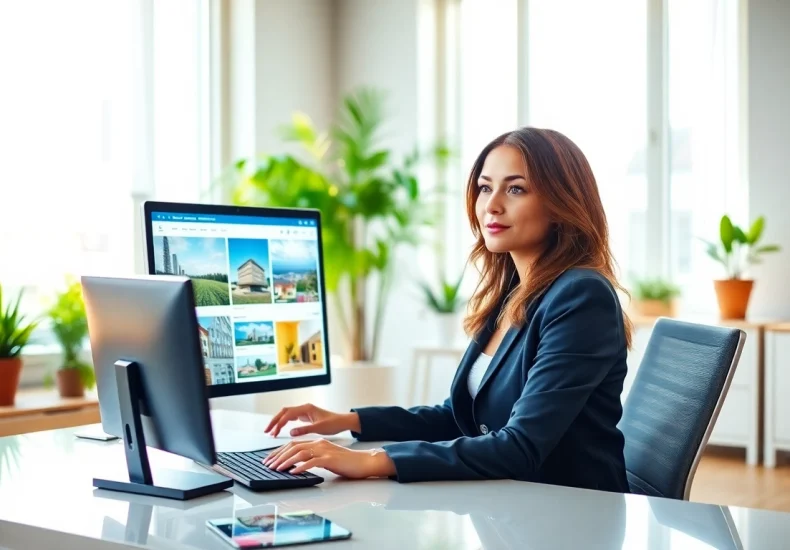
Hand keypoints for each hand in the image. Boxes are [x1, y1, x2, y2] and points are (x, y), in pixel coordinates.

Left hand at [262, 439, 395, 478]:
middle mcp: (319, 444)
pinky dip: (301, 467)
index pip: (294, 444)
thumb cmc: (346, 463)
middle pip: (294, 447)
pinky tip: (293, 472)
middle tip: (268, 465)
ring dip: (286, 461)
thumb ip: (312, 459)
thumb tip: (296, 466)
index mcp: (317, 442)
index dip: (279, 451)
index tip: (270, 459)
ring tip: (277, 469)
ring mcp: (324, 450)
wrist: (363, 462)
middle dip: (278, 456)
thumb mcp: (326, 459)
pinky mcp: (330, 459)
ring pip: (300, 453)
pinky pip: (312, 462)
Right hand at [265, 403, 359, 436]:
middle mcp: (304, 408)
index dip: (279, 423)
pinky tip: (281, 430)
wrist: (343, 421)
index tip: (273, 432)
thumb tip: (290, 433)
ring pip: (287, 414)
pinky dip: (285, 423)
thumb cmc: (334, 423)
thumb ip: (304, 430)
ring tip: (272, 432)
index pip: (288, 414)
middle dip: (274, 421)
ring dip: (278, 422)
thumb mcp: (319, 428)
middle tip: (267, 431)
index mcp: (306, 408)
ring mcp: (304, 411)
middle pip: (284, 412)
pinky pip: (291, 417)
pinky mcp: (306, 416)